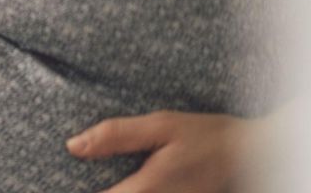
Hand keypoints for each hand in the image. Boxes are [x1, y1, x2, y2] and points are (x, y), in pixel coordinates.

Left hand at [66, 110, 256, 192]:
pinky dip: (128, 188)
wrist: (255, 154)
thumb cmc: (207, 136)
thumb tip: (73, 147)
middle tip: (65, 178)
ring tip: (91, 177)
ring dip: (113, 188)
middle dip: (89, 189)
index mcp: (147, 189)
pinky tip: (120, 178)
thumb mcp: (161, 125)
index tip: (55, 182)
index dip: (73, 191)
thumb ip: (116, 136)